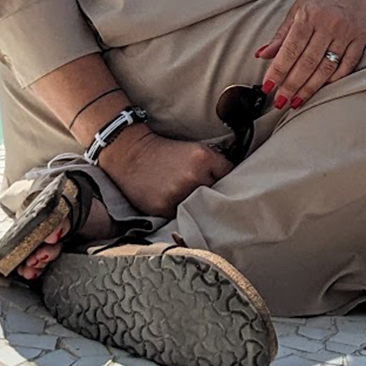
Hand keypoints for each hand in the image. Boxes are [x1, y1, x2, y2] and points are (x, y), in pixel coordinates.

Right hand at [99, 125, 232, 218]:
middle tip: (206, 191)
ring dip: (198, 206)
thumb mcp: (194, 149)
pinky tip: (176, 203)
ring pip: (201, 208)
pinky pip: (182, 217)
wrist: (132, 155)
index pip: (230, 174)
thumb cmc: (165, 152)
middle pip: (217, 193)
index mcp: (203, 159)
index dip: (227, 178)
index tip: (225, 181)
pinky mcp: (164, 208)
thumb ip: (214, 164)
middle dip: (214, 193)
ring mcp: (178, 194)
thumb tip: (234, 179)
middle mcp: (193, 177)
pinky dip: (182, 213)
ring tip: (189, 197)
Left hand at [256, 0, 365, 110]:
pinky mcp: (360, 39)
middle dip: (291, 85)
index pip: (290, 49)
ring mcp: (346, 33)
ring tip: (296, 102)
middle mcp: (328, 24)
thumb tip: (262, 55)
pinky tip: (321, 89)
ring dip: (310, 88)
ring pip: (326, 68)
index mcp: (309, 15)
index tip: (267, 87)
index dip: (278, 71)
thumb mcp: (297, 8)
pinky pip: (347, 65)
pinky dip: (334, 79)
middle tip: (280, 102)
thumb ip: (281, 34)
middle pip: (307, 63)